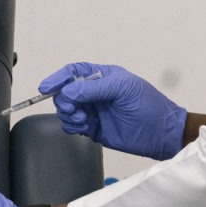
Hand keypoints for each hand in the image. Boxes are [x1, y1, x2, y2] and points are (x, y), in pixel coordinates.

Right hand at [39, 62, 186, 159]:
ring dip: (68, 115)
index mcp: (102, 76)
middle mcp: (94, 92)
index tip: (45, 87)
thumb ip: (93, 88)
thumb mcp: (123, 89)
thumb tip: (67, 93)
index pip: (73, 72)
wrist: (160, 134)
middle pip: (65, 92)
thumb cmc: (147, 105)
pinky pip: (72, 125)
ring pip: (66, 109)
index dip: (58, 78)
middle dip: (64, 100)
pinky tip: (83, 128)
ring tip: (82, 121)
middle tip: (74, 110)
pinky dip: (71, 126)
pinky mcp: (92, 127)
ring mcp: (92, 110)